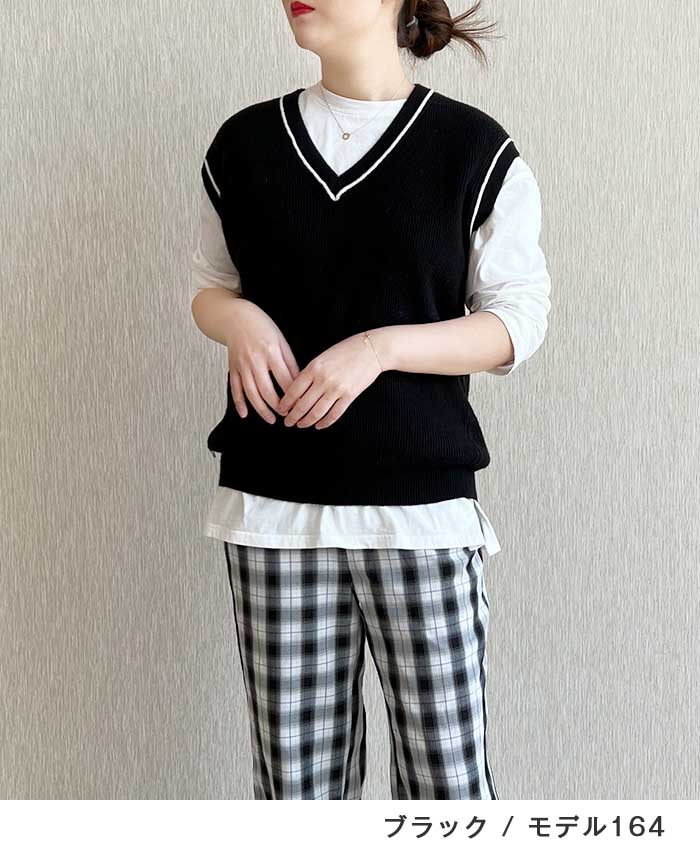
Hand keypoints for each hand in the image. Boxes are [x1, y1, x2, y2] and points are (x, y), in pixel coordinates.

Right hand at [225, 300, 299, 423]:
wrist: (236, 318)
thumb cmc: (261, 327)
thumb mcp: (281, 340)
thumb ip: (290, 362)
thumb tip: (298, 382)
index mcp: (271, 352)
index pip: (284, 380)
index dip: (294, 395)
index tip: (300, 404)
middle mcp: (255, 360)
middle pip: (267, 390)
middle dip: (278, 407)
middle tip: (287, 415)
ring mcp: (241, 366)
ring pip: (251, 393)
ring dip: (261, 410)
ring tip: (271, 419)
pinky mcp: (232, 368)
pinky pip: (235, 389)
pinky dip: (239, 403)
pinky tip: (245, 414)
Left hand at [278, 332, 383, 428]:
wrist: (370, 349)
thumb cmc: (346, 350)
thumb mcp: (322, 357)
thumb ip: (309, 372)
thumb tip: (296, 390)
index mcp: (313, 368)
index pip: (293, 391)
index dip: (285, 404)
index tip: (281, 410)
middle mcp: (323, 380)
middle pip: (302, 405)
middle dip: (293, 416)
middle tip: (288, 422)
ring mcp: (337, 389)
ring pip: (316, 412)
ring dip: (306, 422)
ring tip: (301, 425)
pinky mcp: (349, 396)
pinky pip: (334, 414)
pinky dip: (324, 423)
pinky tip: (319, 425)